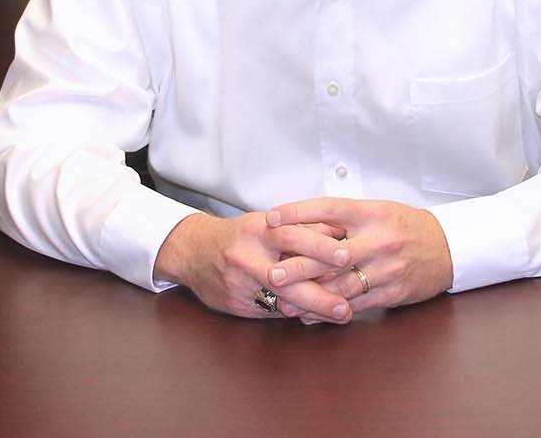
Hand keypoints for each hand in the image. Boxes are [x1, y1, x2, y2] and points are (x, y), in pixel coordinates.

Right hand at [154, 212, 354, 321]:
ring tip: (340, 314)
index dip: (319, 246)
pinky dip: (295, 314)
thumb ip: (301, 228)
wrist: (193, 252)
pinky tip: (316, 317)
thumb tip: (339, 233)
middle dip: (319, 293)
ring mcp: (239, 284)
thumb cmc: (239, 235)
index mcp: (257, 230)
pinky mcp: (236, 305)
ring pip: (279, 301)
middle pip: (286, 277)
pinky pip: (270, 313)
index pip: (291, 236)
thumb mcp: (265, 223)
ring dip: (313, 309)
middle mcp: (247, 257)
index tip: (345, 256)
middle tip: (346, 304)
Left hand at [265, 198, 453, 319]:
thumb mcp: (377, 212)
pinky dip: (331, 310)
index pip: (329, 208)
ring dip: (311, 296)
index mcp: (372, 213)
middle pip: (333, 254)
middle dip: (300, 265)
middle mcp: (379, 239)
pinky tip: (311, 314)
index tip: (271, 218)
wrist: (447, 247)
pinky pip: (357, 304)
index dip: (298, 212)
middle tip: (273, 274)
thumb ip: (344, 219)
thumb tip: (301, 225)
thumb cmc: (404, 227)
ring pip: (344, 285)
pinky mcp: (393, 292)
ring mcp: (387, 268)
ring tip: (283, 301)